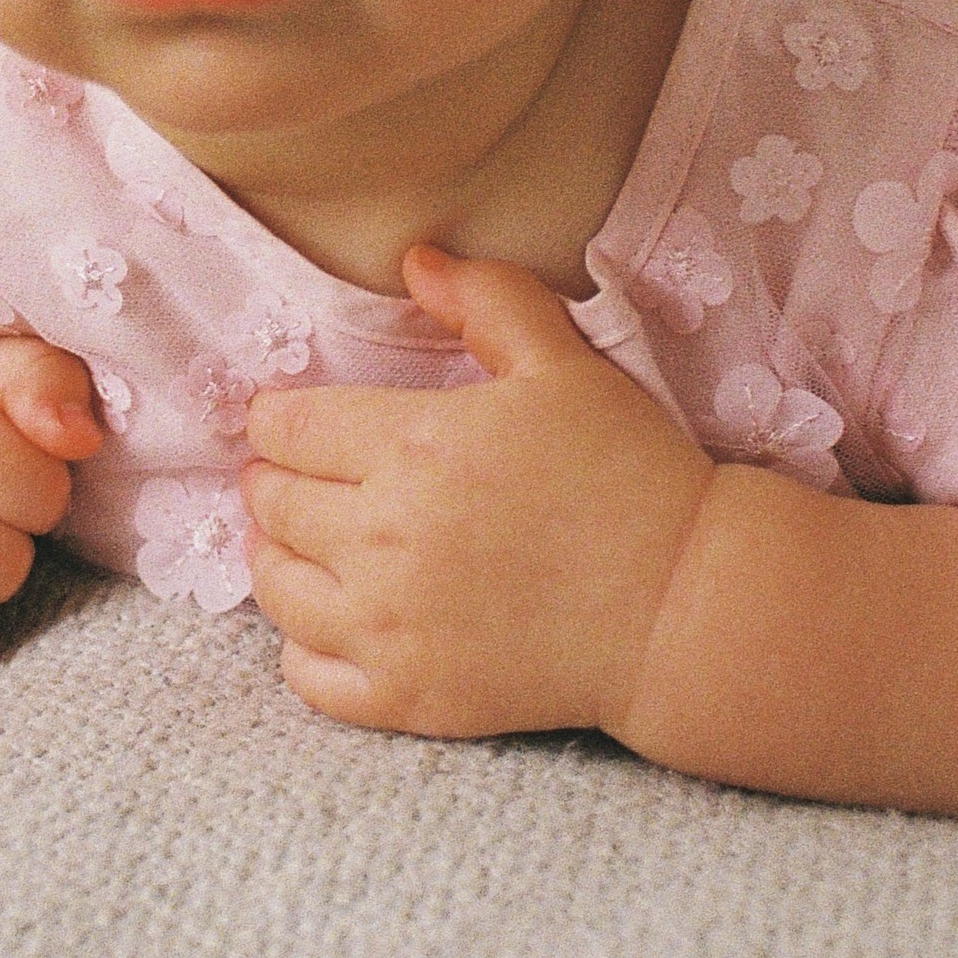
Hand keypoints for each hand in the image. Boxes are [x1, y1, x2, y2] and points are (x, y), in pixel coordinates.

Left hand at [240, 243, 712, 738]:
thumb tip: (415, 260)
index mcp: (412, 448)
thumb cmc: (629, 474)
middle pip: (274, 504)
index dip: (277, 417)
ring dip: (276, 556)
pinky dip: (302, 646)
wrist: (682, 606)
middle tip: (291, 475)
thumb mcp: (566, 364)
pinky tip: (330, 619)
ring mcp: (389, 627)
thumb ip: (487, 302)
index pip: (287, 428)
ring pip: (276, 588)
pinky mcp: (407, 697)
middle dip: (275, 481)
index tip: (287, 420)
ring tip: (298, 540)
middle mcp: (382, 540)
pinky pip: (308, 676)